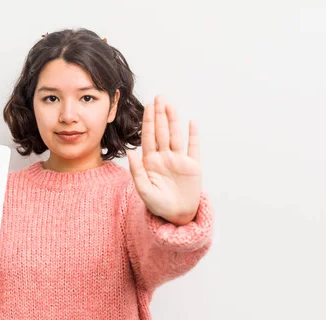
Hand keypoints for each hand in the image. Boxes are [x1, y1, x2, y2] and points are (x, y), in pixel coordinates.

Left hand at [127, 95, 201, 225]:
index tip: (148, 106)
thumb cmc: (158, 205)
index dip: (149, 121)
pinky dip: (193, 135)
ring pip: (177, 136)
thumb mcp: (144, 190)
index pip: (149, 137)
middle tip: (160, 96)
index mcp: (151, 161)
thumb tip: (131, 153)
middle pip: (163, 131)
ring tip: (171, 104)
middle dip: (161, 114)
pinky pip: (194, 148)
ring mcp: (179, 160)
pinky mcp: (193, 166)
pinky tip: (192, 122)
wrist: (176, 216)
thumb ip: (137, 172)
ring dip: (174, 120)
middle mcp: (165, 157)